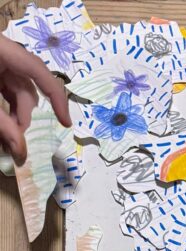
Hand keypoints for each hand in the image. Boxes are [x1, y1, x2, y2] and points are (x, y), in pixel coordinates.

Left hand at [0, 36, 70, 161]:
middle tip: (15, 144)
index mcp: (1, 49)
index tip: (65, 125)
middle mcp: (1, 54)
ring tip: (5, 139)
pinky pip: (1, 92)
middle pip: (25, 87)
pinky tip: (0, 126)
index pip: (39, 73)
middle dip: (22, 117)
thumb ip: (0, 124)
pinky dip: (2, 110)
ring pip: (13, 92)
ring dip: (12, 117)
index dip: (56, 98)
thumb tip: (22, 152)